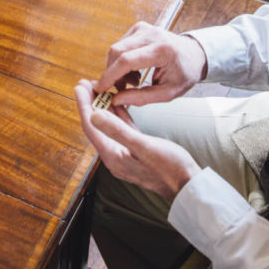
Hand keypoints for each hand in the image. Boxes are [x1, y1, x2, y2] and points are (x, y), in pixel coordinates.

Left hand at [75, 80, 199, 199]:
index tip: (79, 86)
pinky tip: (117, 103)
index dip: (84, 105)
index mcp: (113, 156)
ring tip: (99, 88)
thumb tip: (94, 115)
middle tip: (86, 83)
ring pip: (109, 126)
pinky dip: (118, 116)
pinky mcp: (136, 151)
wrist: (188, 185)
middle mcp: (115, 156)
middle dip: (90, 104)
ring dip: (103, 108)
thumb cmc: (170, 168)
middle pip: (97, 126)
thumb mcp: (143, 146)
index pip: (91, 127)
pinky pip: (122, 130)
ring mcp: (125, 153)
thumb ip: (118, 130)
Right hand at [94, 22, 207, 106]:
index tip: (100, 89)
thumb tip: (116, 99)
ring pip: (116, 48)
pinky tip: (134, 70)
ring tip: (134, 81)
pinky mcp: (139, 28)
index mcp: (162, 50)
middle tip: (121, 89)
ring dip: (117, 68)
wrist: (194, 54)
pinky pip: (120, 45)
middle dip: (112, 73)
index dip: (110, 75)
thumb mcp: (169, 93)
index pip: (127, 60)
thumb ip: (142, 98)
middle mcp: (151, 34)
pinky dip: (121, 60)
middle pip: (117, 51)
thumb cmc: (184, 74)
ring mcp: (144, 28)